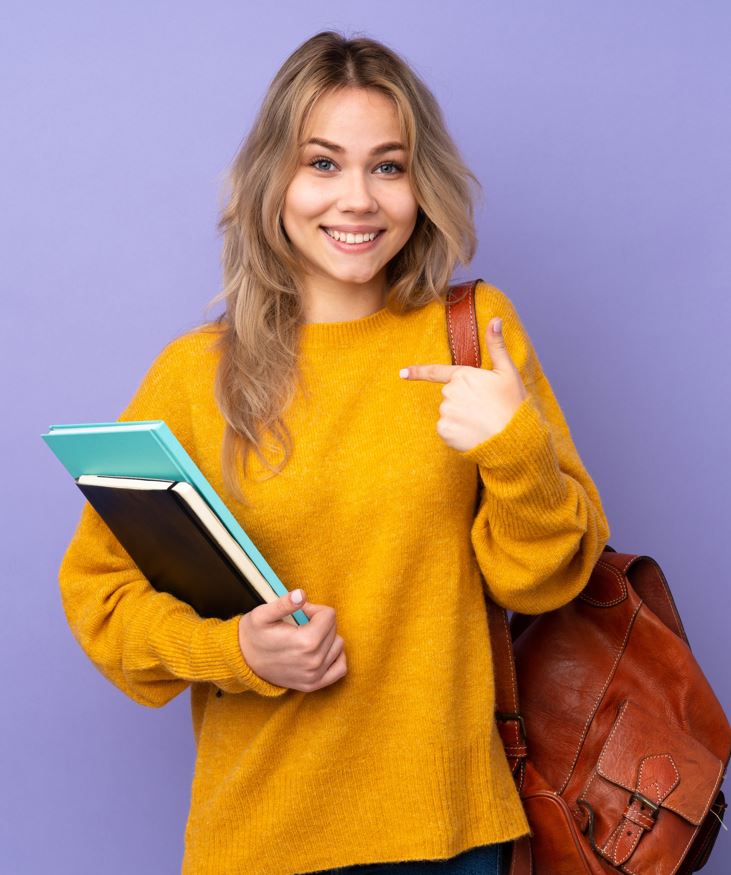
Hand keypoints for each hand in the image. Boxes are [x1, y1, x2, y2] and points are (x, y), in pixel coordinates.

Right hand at [238, 590, 346, 691]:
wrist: (243, 662)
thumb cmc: (253, 635)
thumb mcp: (263, 614)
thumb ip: (284, 603)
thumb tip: (301, 594)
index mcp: (305, 642)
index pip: (329, 615)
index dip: (313, 609)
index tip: (300, 613)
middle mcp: (313, 661)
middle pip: (334, 629)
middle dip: (320, 621)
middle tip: (301, 624)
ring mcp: (314, 675)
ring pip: (338, 646)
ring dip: (327, 637)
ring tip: (307, 636)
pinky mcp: (313, 684)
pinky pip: (340, 668)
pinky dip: (335, 657)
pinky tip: (321, 650)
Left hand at [399, 317, 528, 451]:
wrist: (513, 438)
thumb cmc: (512, 404)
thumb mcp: (508, 372)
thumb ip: (497, 346)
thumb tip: (495, 320)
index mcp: (463, 375)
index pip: (436, 372)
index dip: (418, 372)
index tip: (402, 373)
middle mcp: (450, 392)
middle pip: (450, 396)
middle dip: (463, 402)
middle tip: (484, 409)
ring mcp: (445, 412)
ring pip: (448, 414)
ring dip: (461, 418)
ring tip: (481, 423)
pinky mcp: (444, 431)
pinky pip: (447, 430)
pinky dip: (457, 433)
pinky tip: (473, 434)